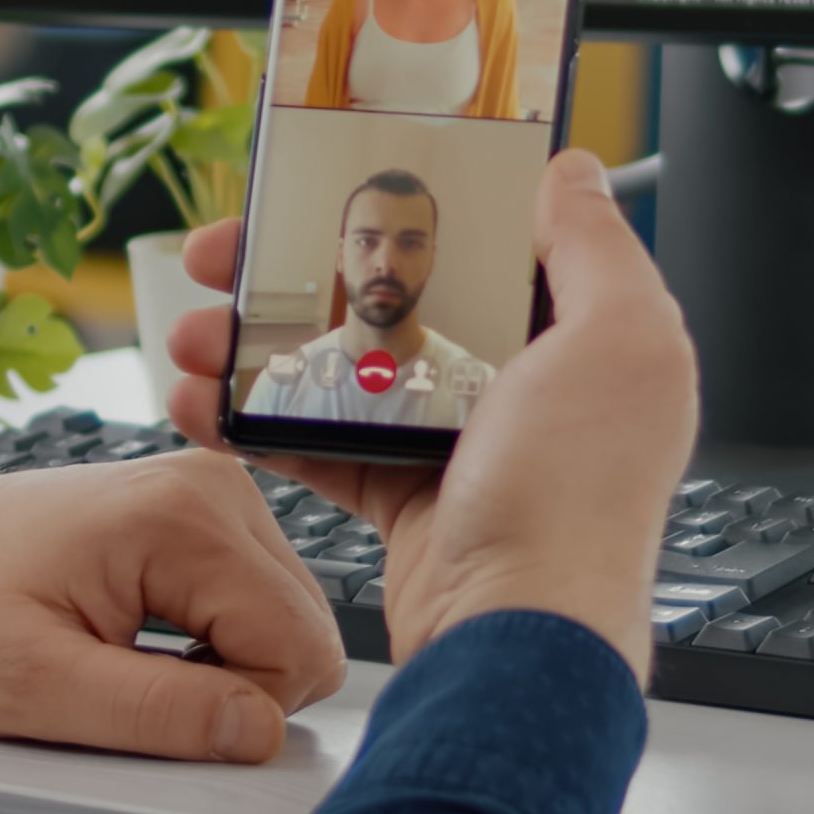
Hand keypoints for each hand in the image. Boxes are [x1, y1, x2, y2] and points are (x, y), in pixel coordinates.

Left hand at [0, 448, 346, 762]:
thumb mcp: (33, 688)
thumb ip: (154, 714)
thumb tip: (260, 732)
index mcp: (184, 518)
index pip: (296, 648)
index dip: (237, 711)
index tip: (149, 704)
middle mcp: (217, 487)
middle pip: (304, 631)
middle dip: (236, 686)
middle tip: (135, 685)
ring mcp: (217, 492)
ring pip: (289, 619)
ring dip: (226, 664)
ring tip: (134, 660)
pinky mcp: (209, 511)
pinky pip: (261, 600)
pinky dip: (217, 639)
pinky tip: (151, 637)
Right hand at [168, 151, 698, 685]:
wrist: (516, 641)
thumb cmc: (579, 503)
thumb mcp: (618, 343)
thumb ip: (597, 248)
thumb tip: (573, 172)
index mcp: (584, 338)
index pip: (490, 242)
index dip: (415, 205)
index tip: (340, 178)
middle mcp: (526, 387)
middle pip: (399, 296)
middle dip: (304, 270)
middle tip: (231, 252)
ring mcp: (461, 444)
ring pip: (347, 366)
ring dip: (262, 344)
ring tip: (195, 331)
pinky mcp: (407, 498)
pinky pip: (323, 440)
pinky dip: (260, 420)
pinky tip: (206, 401)